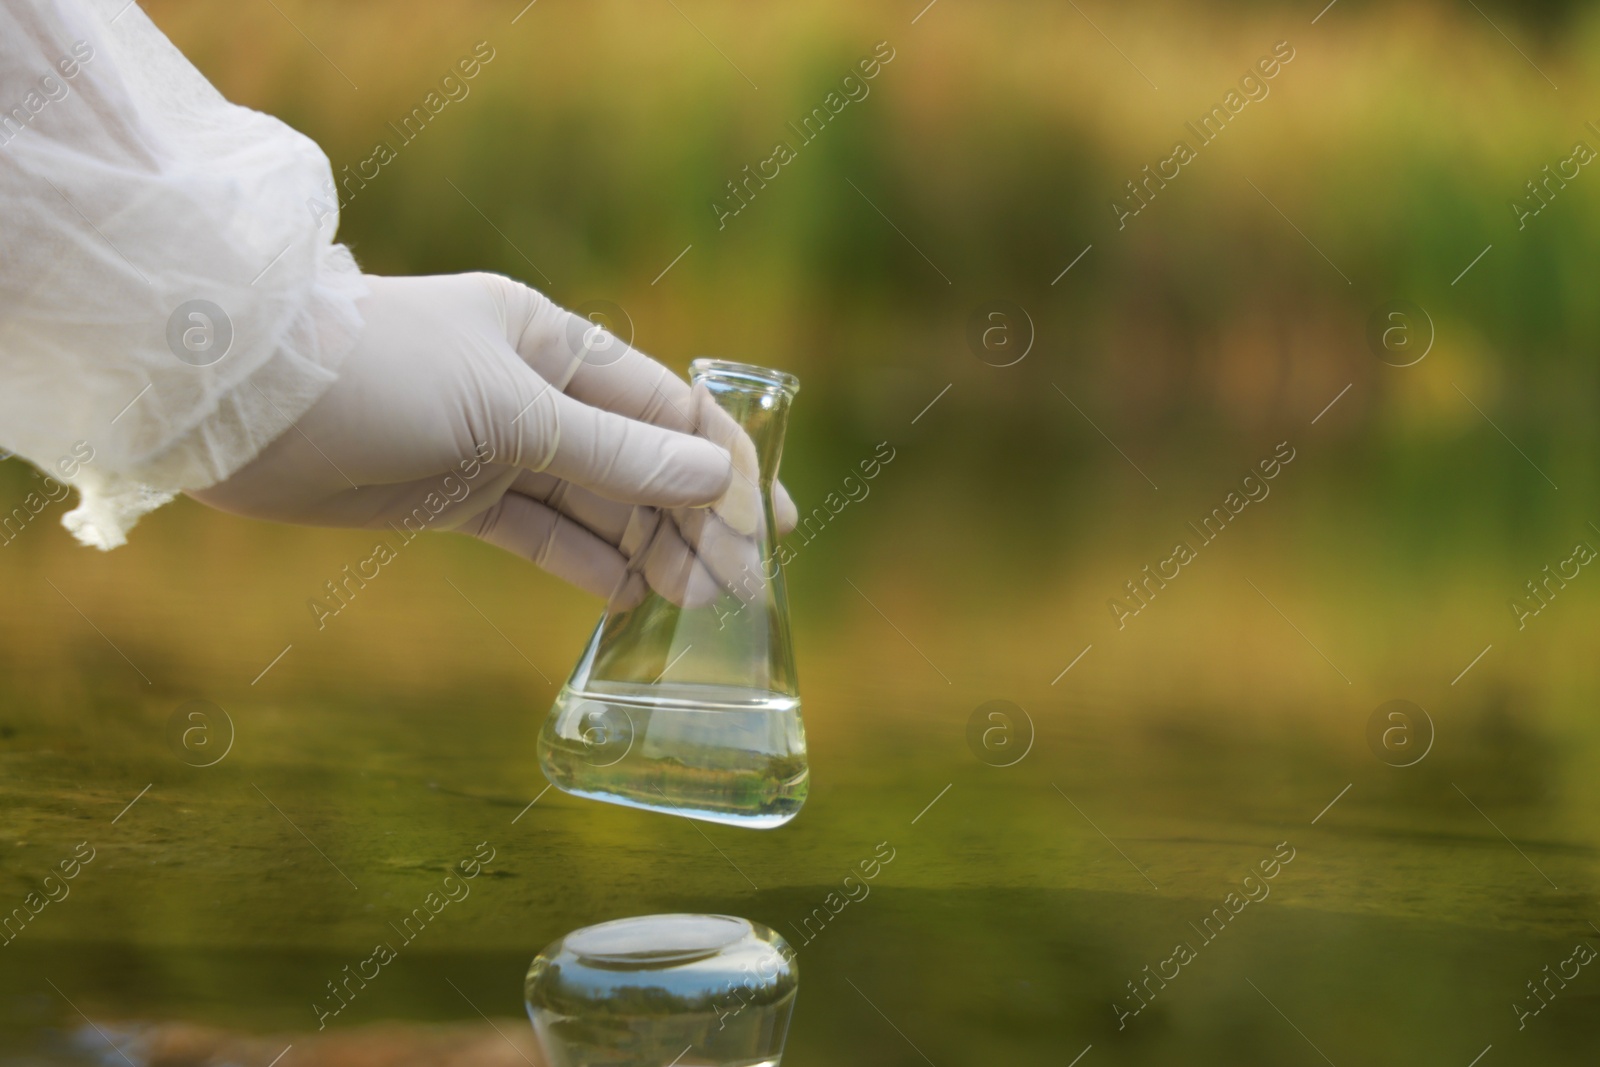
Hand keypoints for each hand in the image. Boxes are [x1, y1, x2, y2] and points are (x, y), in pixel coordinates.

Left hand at [189, 272, 797, 602]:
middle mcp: (535, 389)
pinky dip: (582, 562)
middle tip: (744, 592)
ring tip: (699, 606)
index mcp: (556, 341)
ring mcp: (496, 443)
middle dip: (694, 523)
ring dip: (647, 551)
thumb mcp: (513, 412)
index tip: (767, 530)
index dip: (723, 467)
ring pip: (595, 503)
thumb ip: (615, 451)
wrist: (243, 403)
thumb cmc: (384, 377)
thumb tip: (714, 476)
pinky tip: (628, 598)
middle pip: (639, 461)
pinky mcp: (455, 493)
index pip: (668, 407)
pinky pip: (539, 531)